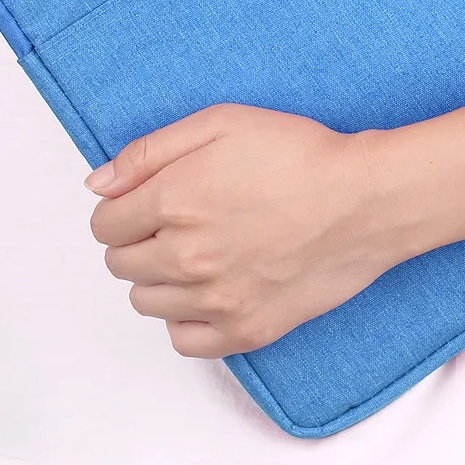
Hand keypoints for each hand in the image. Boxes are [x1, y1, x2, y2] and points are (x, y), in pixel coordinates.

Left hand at [87, 104, 401, 357]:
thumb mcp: (221, 123)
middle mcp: (186, 257)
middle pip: (120, 264)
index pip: (104, 224)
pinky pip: (183, 341)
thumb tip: (98, 184)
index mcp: (173, 202)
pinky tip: (208, 293)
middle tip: (177, 224)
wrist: (366, 201)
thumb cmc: (300, 155)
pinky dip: (185, 320)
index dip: (121, 209)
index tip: (147, 203)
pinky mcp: (246, 330)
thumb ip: (149, 152)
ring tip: (197, 255)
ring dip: (159, 279)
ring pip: (146, 302)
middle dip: (138, 241)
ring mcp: (215, 300)